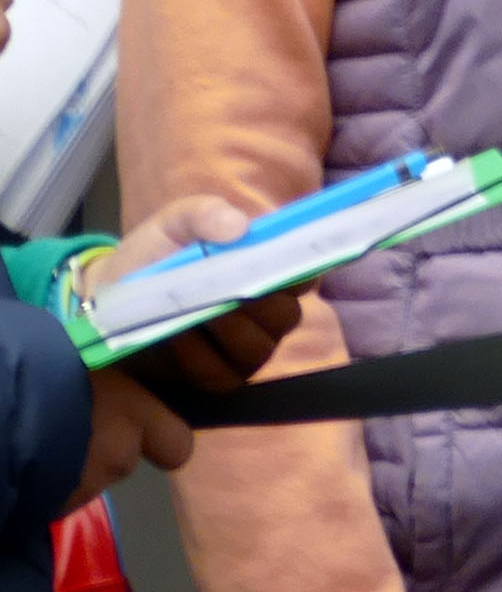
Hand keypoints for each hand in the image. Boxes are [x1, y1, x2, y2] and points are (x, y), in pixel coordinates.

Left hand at [66, 195, 294, 502]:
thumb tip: (241, 226)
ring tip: (190, 312)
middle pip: (287, 315)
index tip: (271, 265)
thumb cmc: (152, 257)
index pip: (306, 274)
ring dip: (223, 330)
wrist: (106, 300)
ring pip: (259, 347)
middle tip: (219, 288)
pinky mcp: (220, 377)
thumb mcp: (172, 224)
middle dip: (254, 304)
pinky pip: (223, 373)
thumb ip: (203, 214)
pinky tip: (175, 337)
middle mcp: (270, 312)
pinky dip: (197, 356)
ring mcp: (248, 348)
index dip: (297, 273)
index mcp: (270, 270)